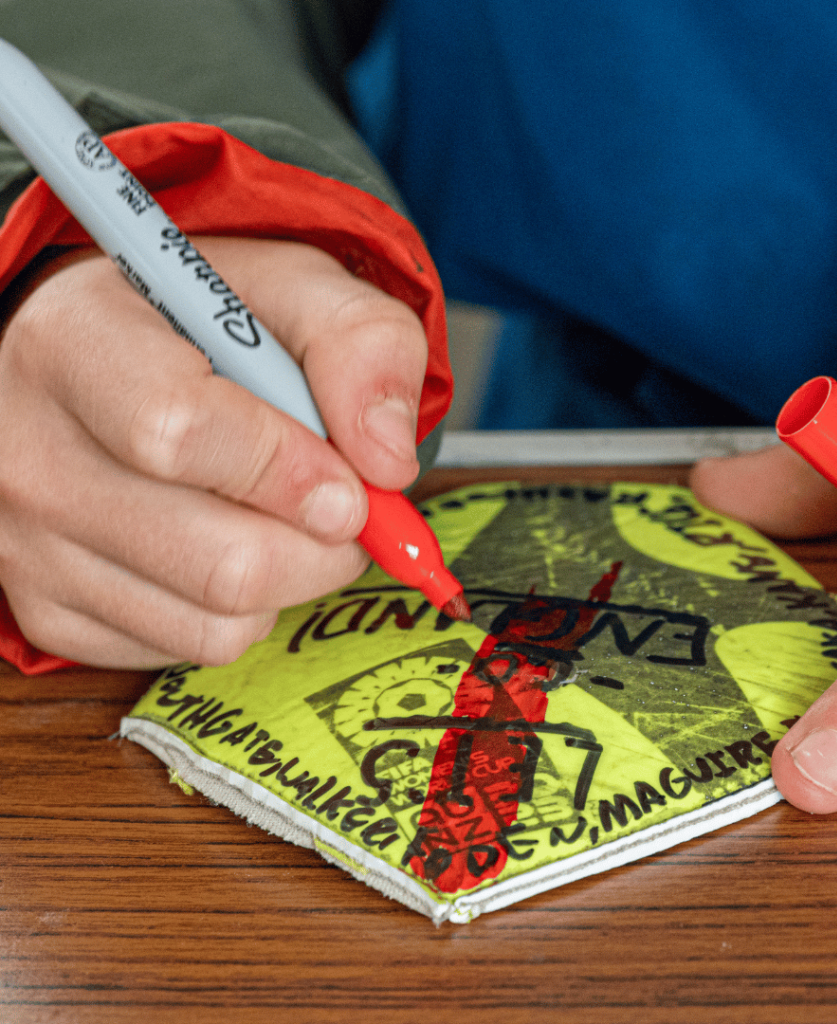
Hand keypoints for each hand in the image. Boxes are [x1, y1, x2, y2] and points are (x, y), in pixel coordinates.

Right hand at [0, 237, 428, 667]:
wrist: (106, 361)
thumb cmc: (200, 324)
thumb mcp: (295, 288)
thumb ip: (359, 345)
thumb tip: (387, 460)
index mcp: (72, 342)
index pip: (178, 432)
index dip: (290, 471)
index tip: (351, 482)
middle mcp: (28, 453)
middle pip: (220, 560)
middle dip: (322, 543)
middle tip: (341, 504)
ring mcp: (28, 545)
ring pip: (216, 621)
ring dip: (290, 578)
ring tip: (281, 515)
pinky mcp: (50, 610)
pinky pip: (190, 647)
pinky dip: (242, 609)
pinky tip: (230, 542)